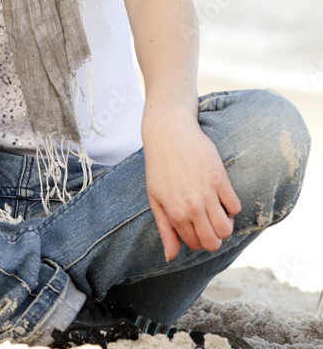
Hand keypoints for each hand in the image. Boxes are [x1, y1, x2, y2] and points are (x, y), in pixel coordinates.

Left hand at [142, 107, 240, 261]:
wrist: (169, 132)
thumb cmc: (159, 165)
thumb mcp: (155, 198)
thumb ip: (165, 229)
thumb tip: (171, 257)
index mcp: (176, 213)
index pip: (196, 244)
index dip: (197, 238)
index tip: (195, 227)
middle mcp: (192, 206)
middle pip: (214, 242)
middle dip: (213, 238)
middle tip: (208, 223)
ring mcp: (208, 193)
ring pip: (227, 229)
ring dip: (224, 225)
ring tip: (216, 212)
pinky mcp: (221, 179)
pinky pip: (236, 206)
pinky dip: (232, 207)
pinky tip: (221, 196)